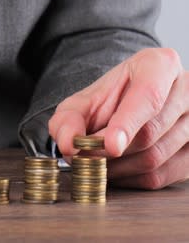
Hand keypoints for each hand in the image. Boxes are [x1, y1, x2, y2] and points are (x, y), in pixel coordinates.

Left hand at [49, 48, 188, 188]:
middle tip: (84, 157)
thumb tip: (67, 142)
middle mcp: (186, 89)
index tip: (111, 145)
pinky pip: (163, 176)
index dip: (128, 123)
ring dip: (118, 168)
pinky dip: (132, 179)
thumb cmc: (112, 98)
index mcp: (159, 65)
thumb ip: (70, 117)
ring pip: (156, 157)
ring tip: (97, 162)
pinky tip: (116, 171)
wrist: (131, 103)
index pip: (149, 96)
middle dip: (111, 152)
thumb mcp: (86, 99)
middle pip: (149, 133)